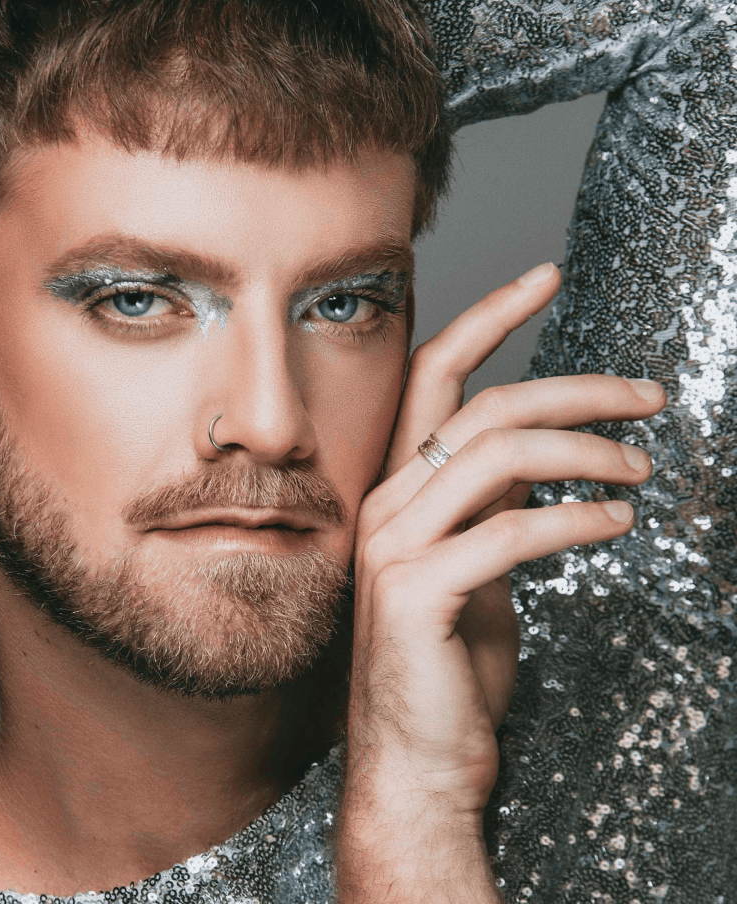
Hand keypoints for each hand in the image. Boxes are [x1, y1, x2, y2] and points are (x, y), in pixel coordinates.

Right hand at [336, 263, 665, 901]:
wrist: (415, 762)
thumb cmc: (450, 668)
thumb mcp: (476, 568)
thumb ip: (493, 506)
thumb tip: (550, 462)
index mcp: (398, 487)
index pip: (434, 376)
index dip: (490, 317)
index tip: (546, 275)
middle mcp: (387, 502)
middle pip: (482, 406)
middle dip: (574, 387)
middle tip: (650, 394)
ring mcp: (394, 545)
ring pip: (496, 454)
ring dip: (587, 451)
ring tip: (644, 468)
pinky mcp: (416, 593)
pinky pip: (509, 532)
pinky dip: (574, 518)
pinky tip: (617, 522)